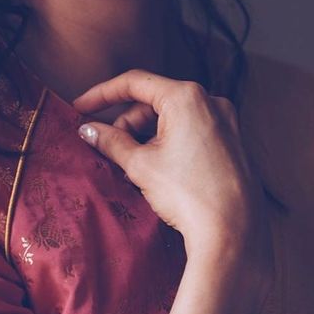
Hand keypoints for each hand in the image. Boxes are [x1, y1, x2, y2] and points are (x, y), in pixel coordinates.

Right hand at [71, 69, 270, 271]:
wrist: (232, 232)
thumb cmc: (188, 194)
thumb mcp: (140, 165)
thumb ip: (111, 141)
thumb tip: (88, 130)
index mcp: (187, 97)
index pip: (135, 82)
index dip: (102, 93)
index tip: (80, 107)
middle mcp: (211, 101)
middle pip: (154, 101)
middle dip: (126, 123)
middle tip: (106, 148)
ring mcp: (225, 121)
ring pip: (173, 118)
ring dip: (146, 136)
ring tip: (131, 167)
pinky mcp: (232, 141)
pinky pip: (191, 131)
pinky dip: (169, 143)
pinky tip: (155, 170)